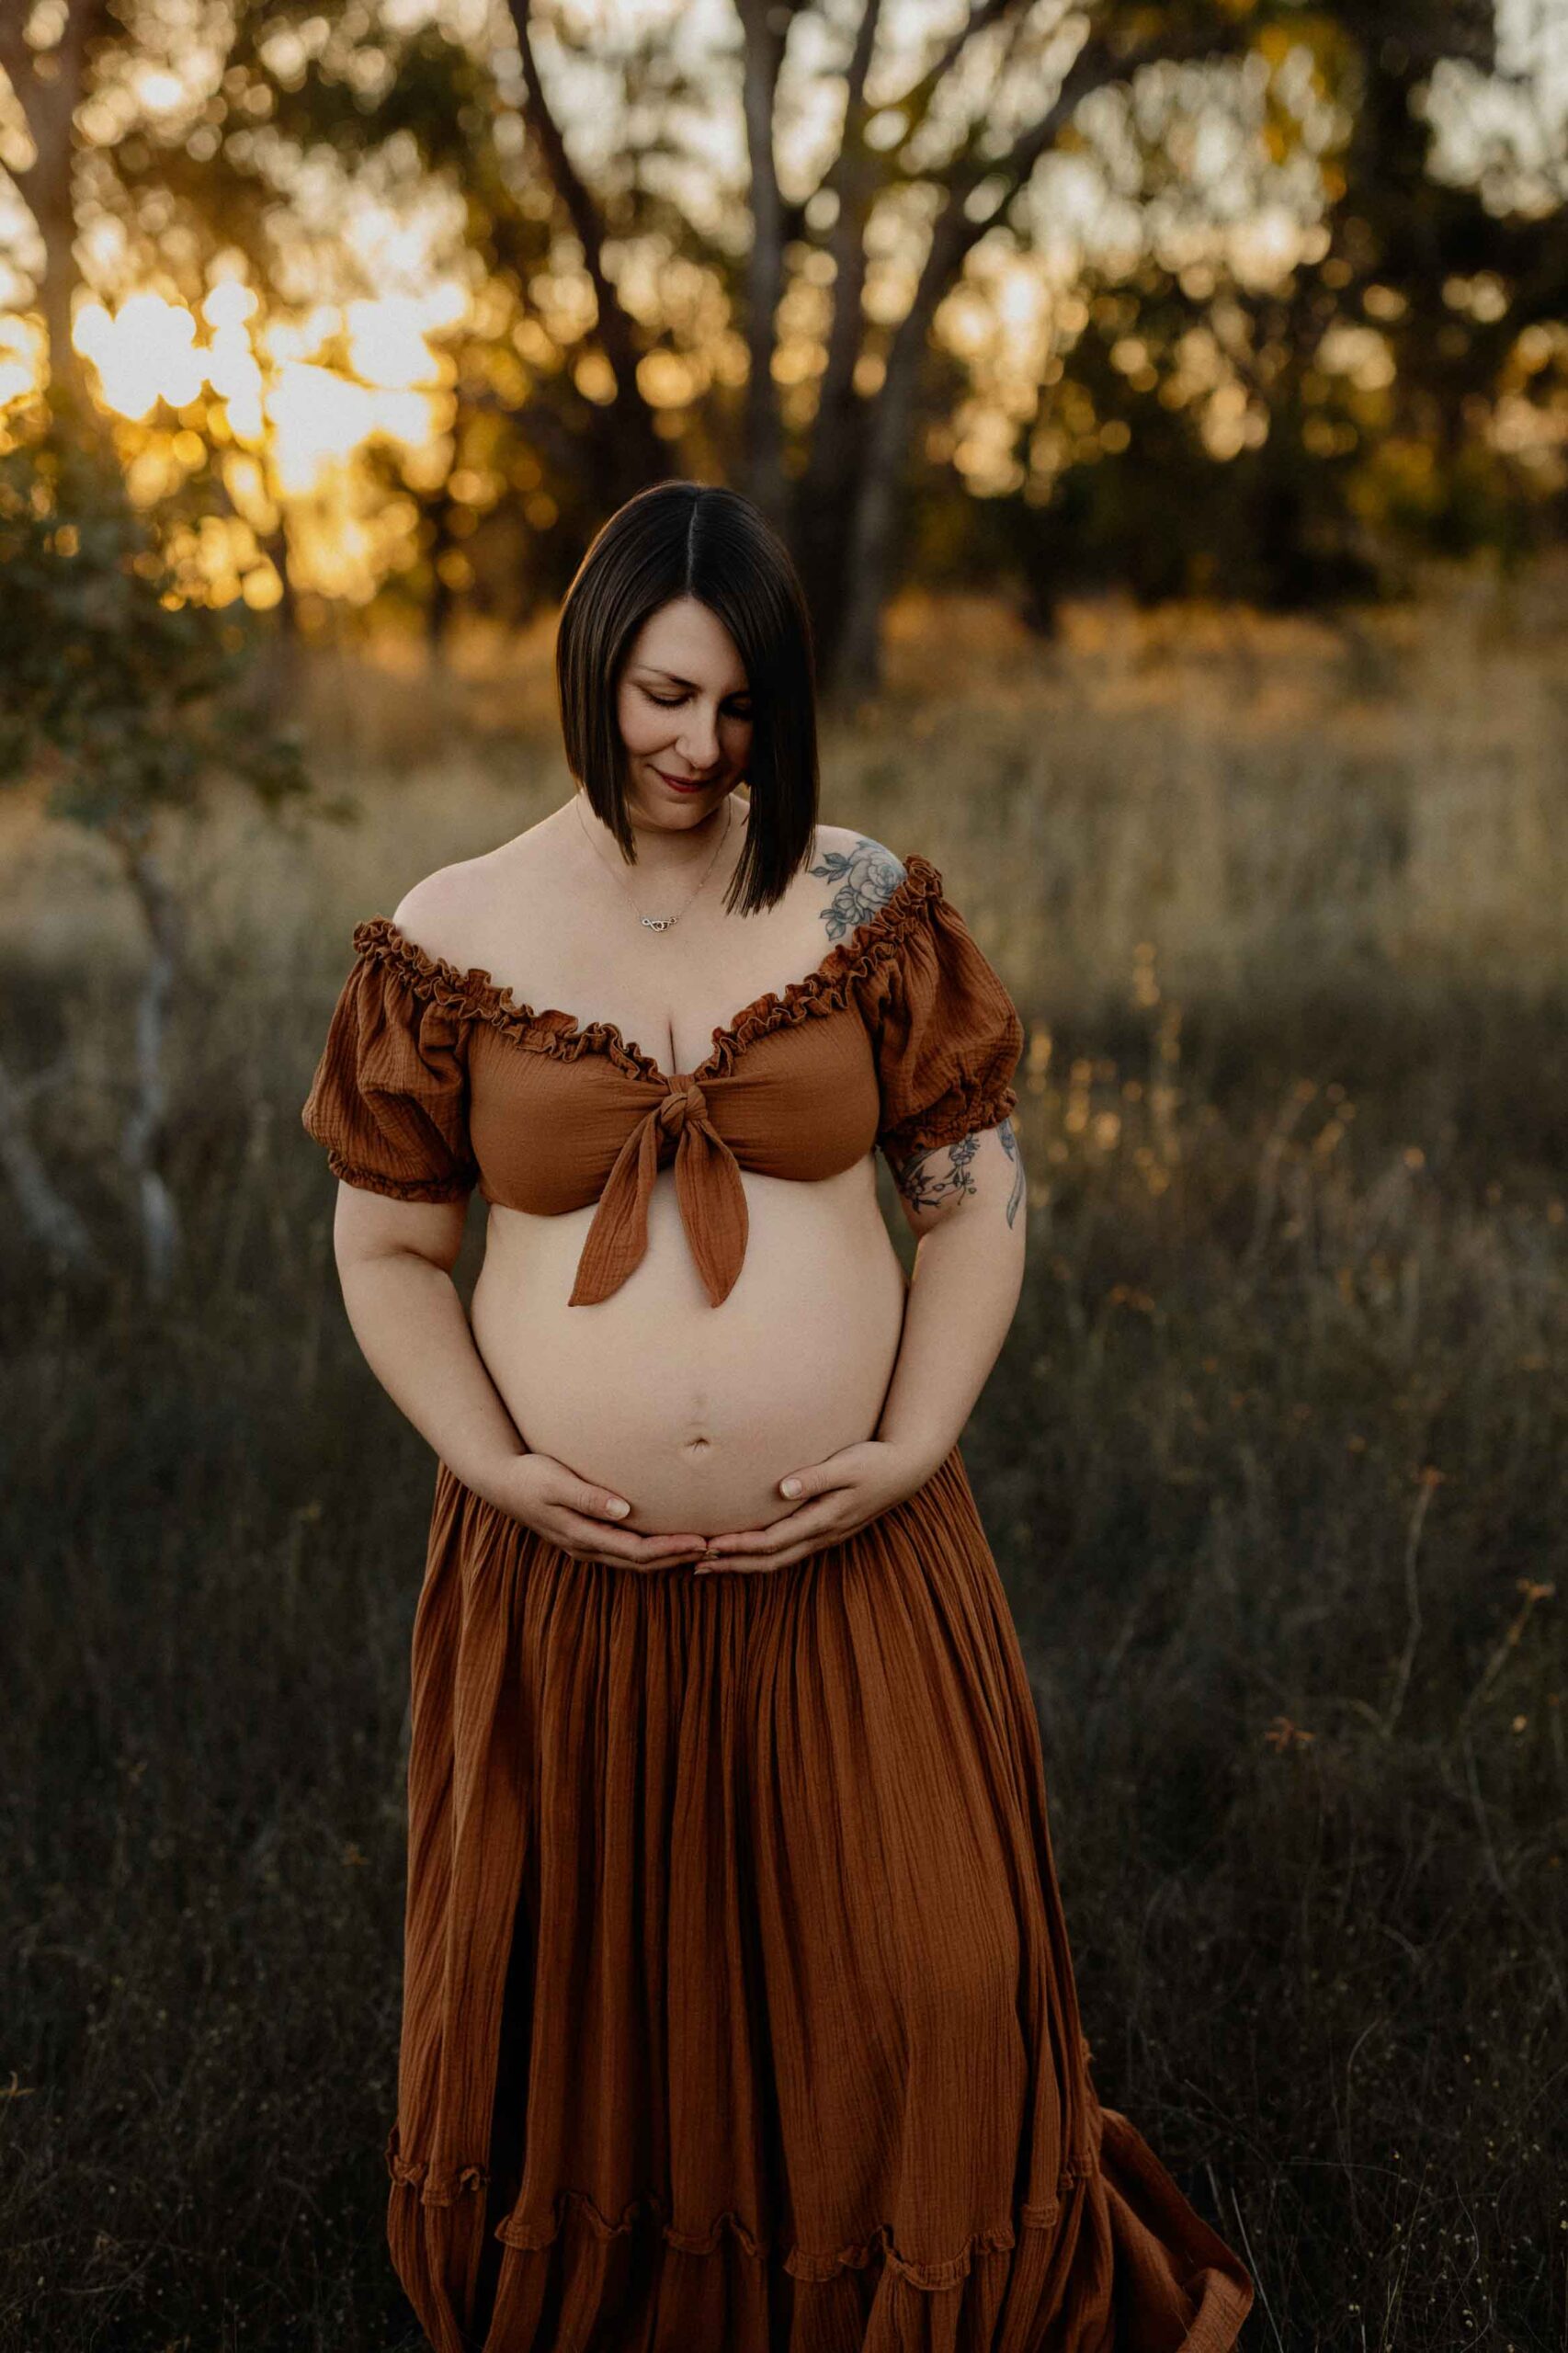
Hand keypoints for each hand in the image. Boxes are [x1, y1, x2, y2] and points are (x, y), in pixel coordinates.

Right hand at [489, 1453, 709, 1572]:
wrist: (501, 1482)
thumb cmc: (529, 1476)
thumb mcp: (555, 1481)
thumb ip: (588, 1497)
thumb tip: (623, 1510)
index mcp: (582, 1537)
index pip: (636, 1552)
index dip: (670, 1550)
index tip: (701, 1541)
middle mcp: (587, 1548)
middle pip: (641, 1564)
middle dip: (677, 1558)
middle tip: (715, 1548)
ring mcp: (586, 1546)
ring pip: (635, 1562)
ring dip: (667, 1558)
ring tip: (699, 1549)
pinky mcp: (587, 1537)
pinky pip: (625, 1552)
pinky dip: (651, 1551)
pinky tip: (668, 1542)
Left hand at [693, 1438, 941, 1575]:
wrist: (906, 1469)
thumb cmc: (875, 1462)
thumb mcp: (847, 1465)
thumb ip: (815, 1477)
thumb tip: (783, 1488)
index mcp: (823, 1521)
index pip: (772, 1541)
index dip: (739, 1546)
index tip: (709, 1545)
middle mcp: (821, 1536)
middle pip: (770, 1561)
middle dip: (733, 1564)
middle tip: (695, 1565)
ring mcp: (824, 1537)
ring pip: (777, 1560)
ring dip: (743, 1564)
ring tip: (711, 1563)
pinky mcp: (824, 1531)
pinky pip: (787, 1551)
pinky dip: (761, 1555)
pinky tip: (745, 1551)